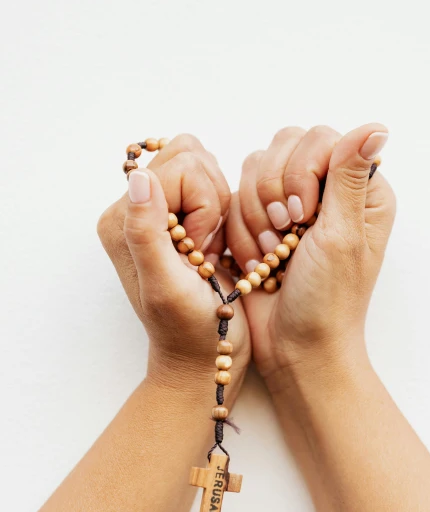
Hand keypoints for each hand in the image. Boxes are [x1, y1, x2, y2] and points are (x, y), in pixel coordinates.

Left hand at [97, 134, 250, 391]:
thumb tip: (140, 178)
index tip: (199, 249)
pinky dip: (225, 212)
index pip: (178, 166)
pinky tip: (215, 248)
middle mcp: (135, 208)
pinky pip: (214, 184)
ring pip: (206, 166)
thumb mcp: (165, 285)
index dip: (203, 204)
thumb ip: (146, 231)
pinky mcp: (182, 215)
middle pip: (191, 156)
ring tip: (209, 250)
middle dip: (211, 201)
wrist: (205, 354)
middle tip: (204, 249)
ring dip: (219, 208)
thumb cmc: (189, 329)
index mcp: (122, 218)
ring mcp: (160, 209)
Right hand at [225, 124, 394, 384]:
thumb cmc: (327, 300)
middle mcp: (327, 188)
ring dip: (256, 216)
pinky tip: (258, 261)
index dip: (302, 171)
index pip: (322, 139)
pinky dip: (240, 230)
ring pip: (254, 167)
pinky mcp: (259, 216)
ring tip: (273, 254)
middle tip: (285, 236)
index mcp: (361, 189)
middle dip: (274, 194)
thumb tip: (376, 127)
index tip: (303, 217)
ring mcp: (290, 200)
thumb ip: (350, 176)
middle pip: (284, 145)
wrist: (292, 346)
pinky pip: (235, 195)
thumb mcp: (342, 236)